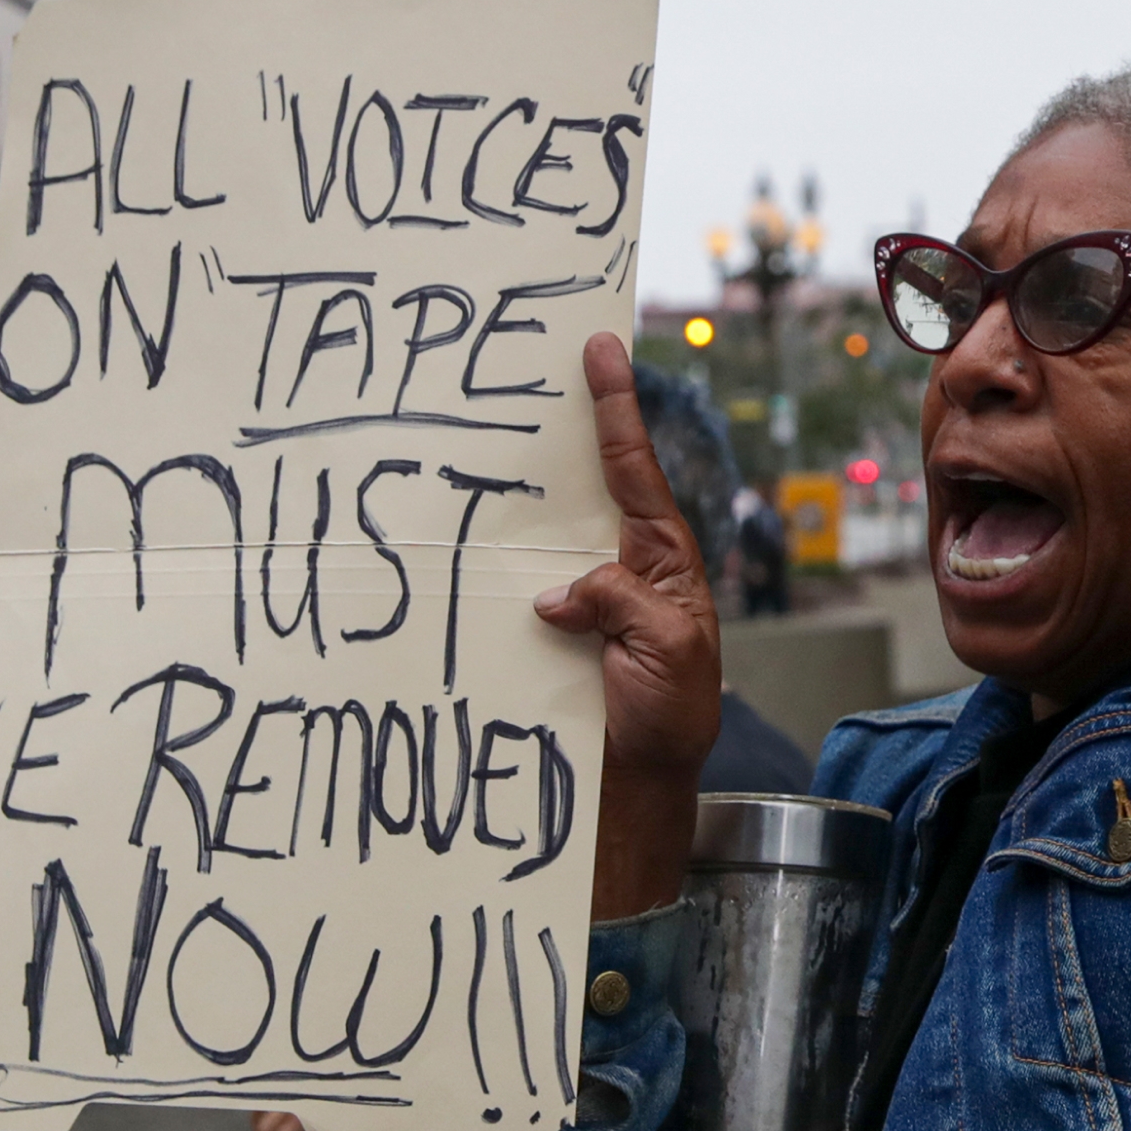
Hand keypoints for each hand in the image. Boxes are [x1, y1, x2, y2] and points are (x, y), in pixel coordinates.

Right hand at [534, 332, 723, 914]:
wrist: (638, 782)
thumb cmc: (669, 715)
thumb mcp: (666, 652)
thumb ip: (620, 607)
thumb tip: (554, 593)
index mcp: (661, 558)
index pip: (635, 467)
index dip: (617, 407)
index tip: (604, 348)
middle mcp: (621, 562)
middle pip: (590, 477)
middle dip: (568, 420)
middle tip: (548, 355)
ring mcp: (584, 590)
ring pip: (547, 522)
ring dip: (521, 485)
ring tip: (488, 430)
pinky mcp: (552, 623)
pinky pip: (517, 576)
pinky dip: (494, 552)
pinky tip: (461, 530)